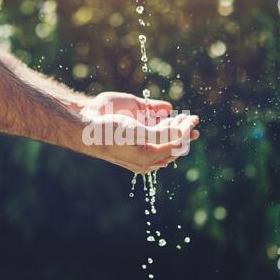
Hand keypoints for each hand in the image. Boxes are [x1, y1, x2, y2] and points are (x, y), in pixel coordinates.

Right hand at [77, 92, 199, 172]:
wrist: (85, 132)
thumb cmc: (109, 131)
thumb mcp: (137, 131)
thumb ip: (162, 134)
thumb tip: (183, 135)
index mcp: (148, 157)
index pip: (175, 144)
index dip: (187, 131)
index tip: (195, 119)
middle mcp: (145, 160)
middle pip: (172, 147)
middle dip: (183, 133)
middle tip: (193, 121)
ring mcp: (138, 156)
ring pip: (163, 145)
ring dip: (173, 133)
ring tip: (181, 123)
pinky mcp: (132, 150)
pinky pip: (153, 145)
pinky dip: (162, 134)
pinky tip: (164, 127)